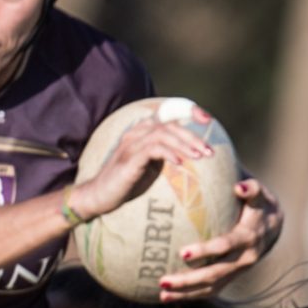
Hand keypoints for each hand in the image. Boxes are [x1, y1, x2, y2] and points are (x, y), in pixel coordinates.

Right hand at [66, 120, 208, 222]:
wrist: (98, 196)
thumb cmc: (126, 183)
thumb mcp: (149, 166)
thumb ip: (164, 155)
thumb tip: (190, 156)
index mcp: (142, 132)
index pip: (167, 115)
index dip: (188, 111)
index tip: (207, 119)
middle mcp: (136, 133)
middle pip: (169, 125)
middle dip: (192, 136)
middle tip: (209, 151)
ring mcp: (131, 145)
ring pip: (162, 134)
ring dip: (184, 144)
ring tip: (199, 156)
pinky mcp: (129, 159)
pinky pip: (152, 149)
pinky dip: (169, 153)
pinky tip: (180, 163)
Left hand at [156, 177, 283, 301]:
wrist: (273, 227)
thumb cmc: (258, 204)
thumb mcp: (259, 193)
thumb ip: (251, 188)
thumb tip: (237, 187)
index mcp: (248, 238)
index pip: (225, 246)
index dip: (205, 251)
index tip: (183, 253)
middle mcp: (244, 259)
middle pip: (214, 274)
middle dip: (188, 280)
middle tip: (163, 280)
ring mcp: (237, 272)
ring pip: (211, 288)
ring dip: (186, 293)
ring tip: (162, 294)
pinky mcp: (230, 278)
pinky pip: (210, 291)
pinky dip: (190, 295)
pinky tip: (168, 296)